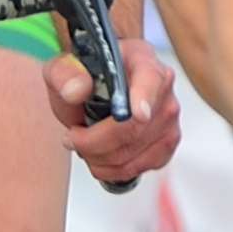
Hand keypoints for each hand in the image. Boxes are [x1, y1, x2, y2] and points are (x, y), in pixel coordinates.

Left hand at [59, 0, 187, 192]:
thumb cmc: (84, 76)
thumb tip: (76, 91)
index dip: (144, 99)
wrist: (93, 89)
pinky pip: (139, 168)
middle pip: (135, 128)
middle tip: (72, 137)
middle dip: (95, 141)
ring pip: (134, 154)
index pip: (150, 80)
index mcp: (142, 60)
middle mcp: (163, 89)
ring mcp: (169, 120)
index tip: (137, 115)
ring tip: (82, 146)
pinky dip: (112, 170)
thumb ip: (64, 74)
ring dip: (99, 158)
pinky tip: (99, 157)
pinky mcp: (165, 146)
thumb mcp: (63, 67)